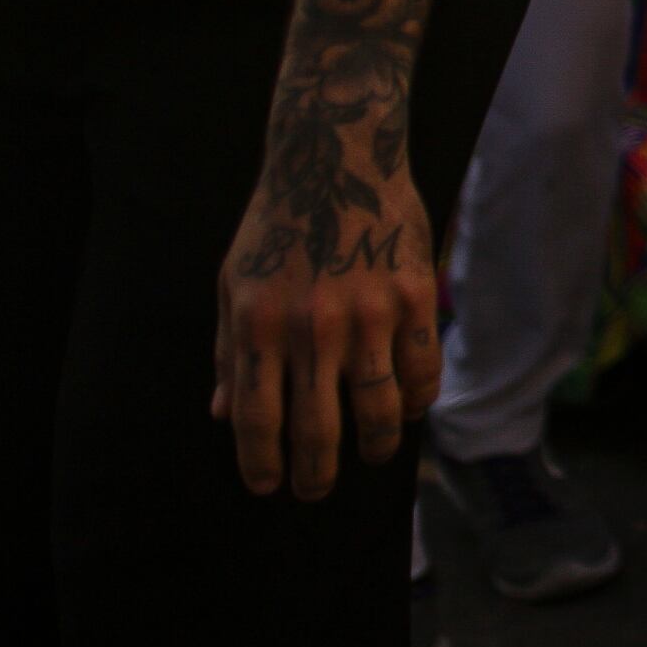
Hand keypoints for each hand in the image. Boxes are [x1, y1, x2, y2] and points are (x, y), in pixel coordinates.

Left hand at [213, 163, 439, 499]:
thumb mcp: (234, 284)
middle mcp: (311, 327)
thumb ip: (230, 352)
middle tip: (314, 490)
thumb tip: (225, 416)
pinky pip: (422, 370)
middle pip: (317, 427)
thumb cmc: (277, 224)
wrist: (337, 157)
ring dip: (373, 446)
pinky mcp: (413, 297)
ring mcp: (367, 313)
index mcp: (258, 325)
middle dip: (314, 473)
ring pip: (378, 409)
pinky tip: (407, 409)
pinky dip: (417, 401)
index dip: (260, 464)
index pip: (257, 419)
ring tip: (369, 456)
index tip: (268, 487)